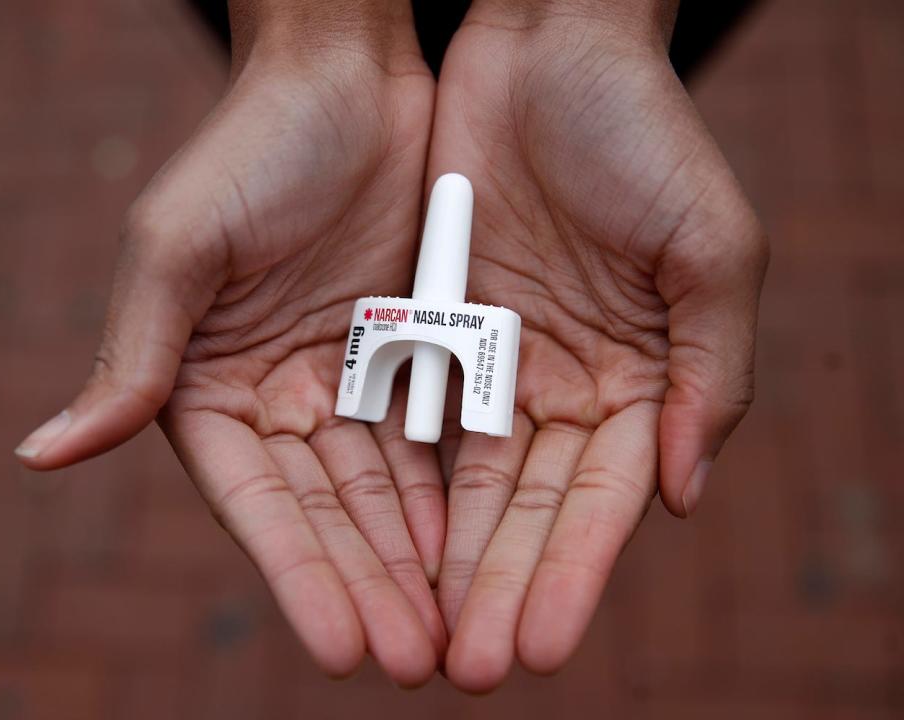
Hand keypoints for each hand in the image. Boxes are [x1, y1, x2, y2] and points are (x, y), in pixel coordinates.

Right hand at [15, 4, 447, 685]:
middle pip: (327, 512)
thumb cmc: (252, 147)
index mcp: (210, 386)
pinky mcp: (410, 350)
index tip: (343, 646)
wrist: (348, 77)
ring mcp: (349, 377)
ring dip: (415, 560)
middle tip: (416, 663)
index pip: (258, 503)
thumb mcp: (181, 246)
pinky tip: (473, 547)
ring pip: (385, 488)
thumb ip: (134, 356)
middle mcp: (279, 395)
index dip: (298, 575)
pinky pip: (432, 435)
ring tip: (451, 632)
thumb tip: (41, 455)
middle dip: (369, 587)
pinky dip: (449, 492)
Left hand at [427, 1, 767, 690]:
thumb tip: (683, 499)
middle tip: (471, 671)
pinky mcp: (429, 325)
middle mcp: (562, 382)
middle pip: (525, 507)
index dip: (572, 572)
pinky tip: (382, 547)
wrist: (548, 46)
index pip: (600, 499)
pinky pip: (408, 416)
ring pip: (462, 479)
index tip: (540, 644)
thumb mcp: (712, 251)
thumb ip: (712, 376)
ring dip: (443, 558)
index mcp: (639, 377)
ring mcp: (492, 359)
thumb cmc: (645, 134)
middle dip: (499, 587)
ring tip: (418, 639)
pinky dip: (398, 480)